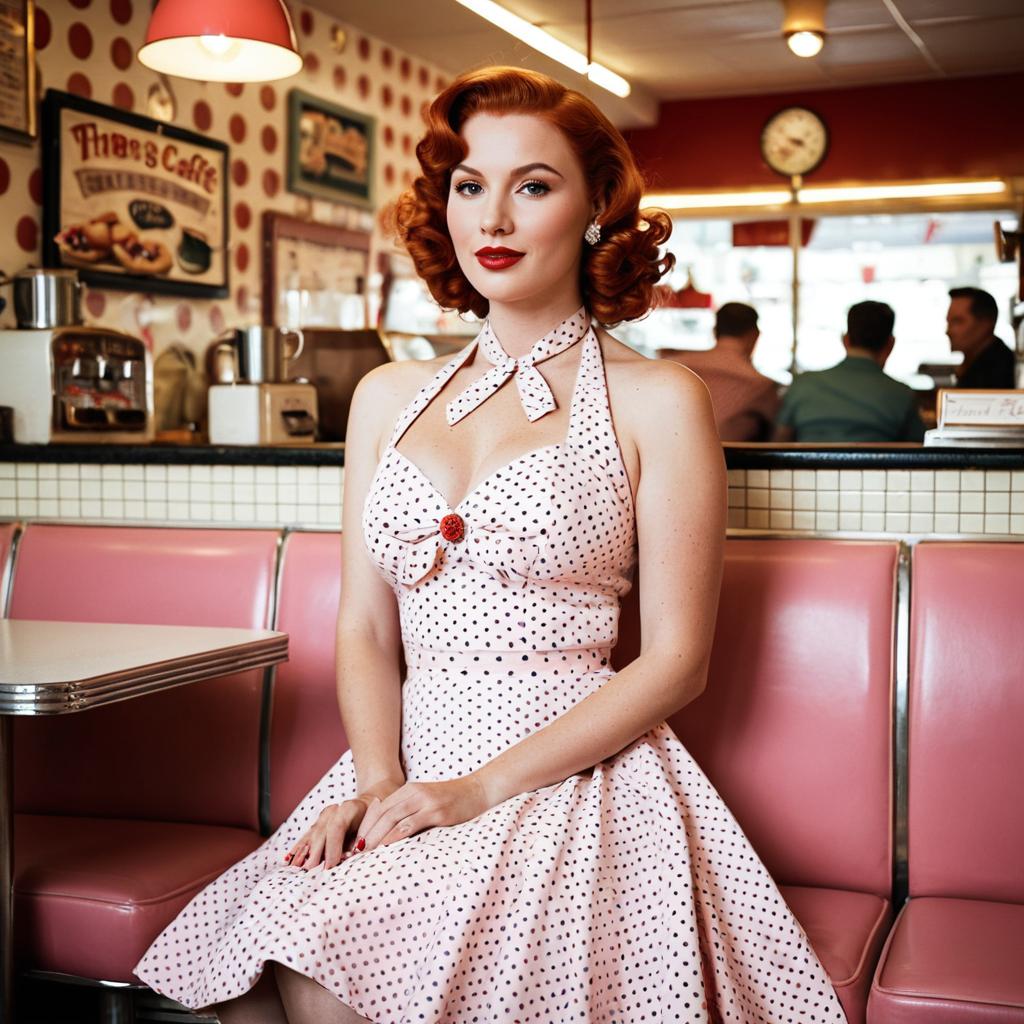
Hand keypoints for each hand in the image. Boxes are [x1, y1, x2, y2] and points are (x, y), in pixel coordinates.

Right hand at [286, 776, 403, 869]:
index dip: (332, 847)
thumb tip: (353, 858)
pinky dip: (299, 848)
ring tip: (296, 868)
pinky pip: (308, 835)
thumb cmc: (379, 818)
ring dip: (304, 852)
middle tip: (310, 872)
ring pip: (312, 834)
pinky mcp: (320, 823)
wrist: (375, 800)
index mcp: (352, 807)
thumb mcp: (378, 826)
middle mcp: (336, 809)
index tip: (330, 866)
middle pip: (321, 832)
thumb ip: (366, 840)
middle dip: (315, 853)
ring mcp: (326, 815)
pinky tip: (289, 859)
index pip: (337, 827)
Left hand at [356, 776, 489, 852]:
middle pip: (381, 814)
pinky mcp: (437, 812)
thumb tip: (387, 832)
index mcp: (408, 790)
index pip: (378, 808)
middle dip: (364, 833)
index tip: (354, 842)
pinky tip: (385, 846)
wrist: (478, 790)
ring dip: (375, 837)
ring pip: (391, 819)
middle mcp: (413, 793)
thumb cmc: (452, 800)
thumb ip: (408, 810)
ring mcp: (425, 802)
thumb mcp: (426, 801)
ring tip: (364, 853)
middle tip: (353, 852)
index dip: (363, 825)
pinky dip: (394, 835)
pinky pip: (410, 824)